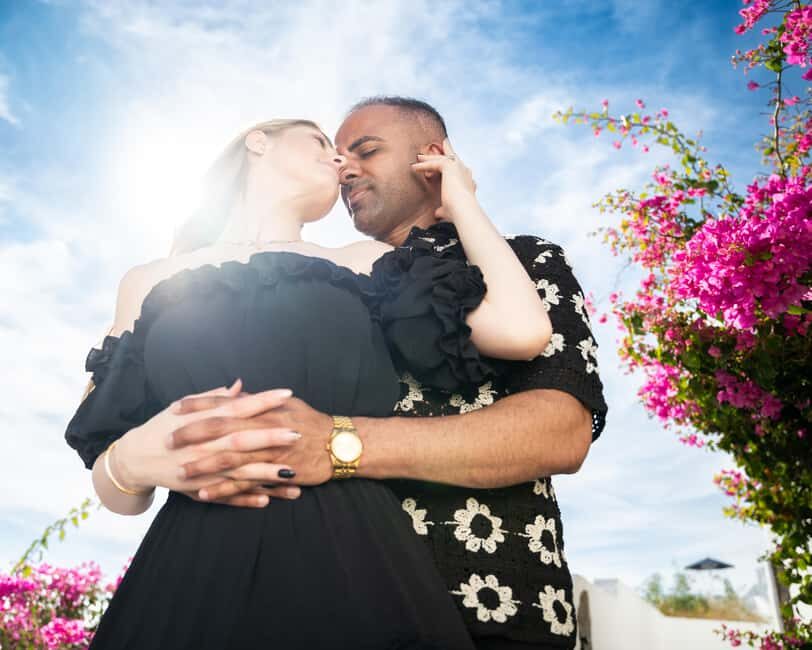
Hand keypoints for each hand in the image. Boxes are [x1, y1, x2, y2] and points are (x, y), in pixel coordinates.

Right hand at [113, 380, 302, 504]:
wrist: (135, 458)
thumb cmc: (164, 427)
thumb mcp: (185, 408)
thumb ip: (215, 399)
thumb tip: (239, 386)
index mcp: (205, 421)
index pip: (239, 408)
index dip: (263, 401)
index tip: (286, 394)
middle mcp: (206, 445)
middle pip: (242, 440)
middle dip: (271, 437)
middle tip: (297, 433)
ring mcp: (204, 469)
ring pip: (240, 472)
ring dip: (267, 474)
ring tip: (294, 474)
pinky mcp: (200, 489)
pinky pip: (226, 496)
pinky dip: (245, 499)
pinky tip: (266, 500)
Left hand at [411, 137, 477, 221]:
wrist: (463, 209)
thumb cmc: (458, 213)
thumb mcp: (449, 210)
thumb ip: (443, 210)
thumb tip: (437, 213)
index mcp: (468, 181)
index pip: (460, 170)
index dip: (454, 165)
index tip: (450, 161)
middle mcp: (465, 172)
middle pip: (452, 158)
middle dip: (445, 152)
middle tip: (441, 144)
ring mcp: (458, 167)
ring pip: (442, 158)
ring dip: (430, 158)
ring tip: (419, 157)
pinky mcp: (449, 167)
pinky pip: (434, 164)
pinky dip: (424, 165)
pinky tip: (414, 168)